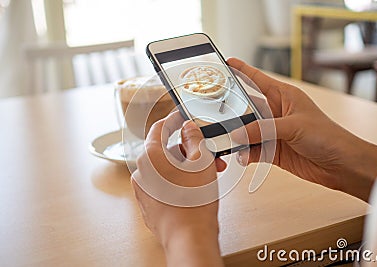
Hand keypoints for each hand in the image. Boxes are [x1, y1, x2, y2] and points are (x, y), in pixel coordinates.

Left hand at [132, 112, 224, 266]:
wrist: (189, 237)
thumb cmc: (194, 202)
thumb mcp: (201, 160)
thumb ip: (194, 138)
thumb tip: (188, 129)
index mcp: (150, 157)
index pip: (160, 128)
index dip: (175, 120)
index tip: (183, 117)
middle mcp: (142, 172)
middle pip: (166, 151)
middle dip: (190, 151)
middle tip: (210, 155)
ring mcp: (144, 190)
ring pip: (167, 169)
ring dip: (188, 168)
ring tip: (209, 174)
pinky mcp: (150, 204)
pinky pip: (164, 184)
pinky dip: (179, 181)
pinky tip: (197, 187)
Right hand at [228, 58, 376, 201]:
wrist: (340, 164)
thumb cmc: (327, 136)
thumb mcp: (293, 126)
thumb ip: (263, 129)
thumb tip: (238, 135)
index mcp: (283, 96)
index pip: (257, 79)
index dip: (242, 70)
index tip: (226, 63)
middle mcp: (276, 112)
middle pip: (247, 108)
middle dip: (232, 113)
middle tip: (217, 116)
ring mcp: (273, 132)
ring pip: (247, 131)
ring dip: (239, 138)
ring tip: (230, 142)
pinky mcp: (273, 150)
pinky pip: (252, 149)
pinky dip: (246, 153)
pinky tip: (243, 156)